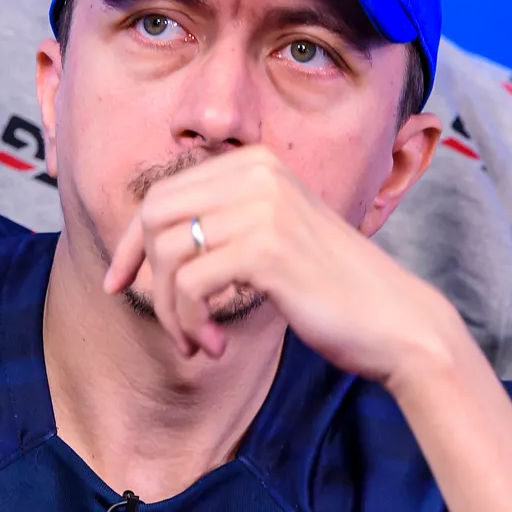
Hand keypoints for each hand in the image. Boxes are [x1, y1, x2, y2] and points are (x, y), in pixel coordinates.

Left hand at [102, 145, 455, 385]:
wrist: (394, 322)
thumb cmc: (330, 290)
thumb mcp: (270, 236)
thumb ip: (221, 223)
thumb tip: (143, 238)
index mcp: (255, 164)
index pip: (161, 194)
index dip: (129, 243)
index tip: (117, 283)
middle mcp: (257, 173)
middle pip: (153, 217)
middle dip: (143, 275)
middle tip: (168, 322)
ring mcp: (263, 207)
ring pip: (168, 255)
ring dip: (172, 312)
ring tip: (198, 342)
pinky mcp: (267, 249)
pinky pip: (191, 286)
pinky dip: (191, 325)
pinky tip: (216, 347)